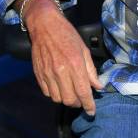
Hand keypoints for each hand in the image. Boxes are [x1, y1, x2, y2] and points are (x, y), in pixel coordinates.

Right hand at [25, 0, 102, 115]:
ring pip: (57, 99)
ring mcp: (48, 74)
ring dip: (66, 99)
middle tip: (82, 99)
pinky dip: (55, 94)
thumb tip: (98, 86)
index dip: (89, 105)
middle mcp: (61, 71)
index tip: (92, 111)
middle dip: (78, 103)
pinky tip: (60, 86)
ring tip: (71, 93)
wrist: (45, 26)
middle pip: (69, 100)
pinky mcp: (39, 74)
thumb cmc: (67, 35)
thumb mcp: (84, 49)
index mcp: (75, 64)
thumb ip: (91, 70)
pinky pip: (47, 93)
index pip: (83, 92)